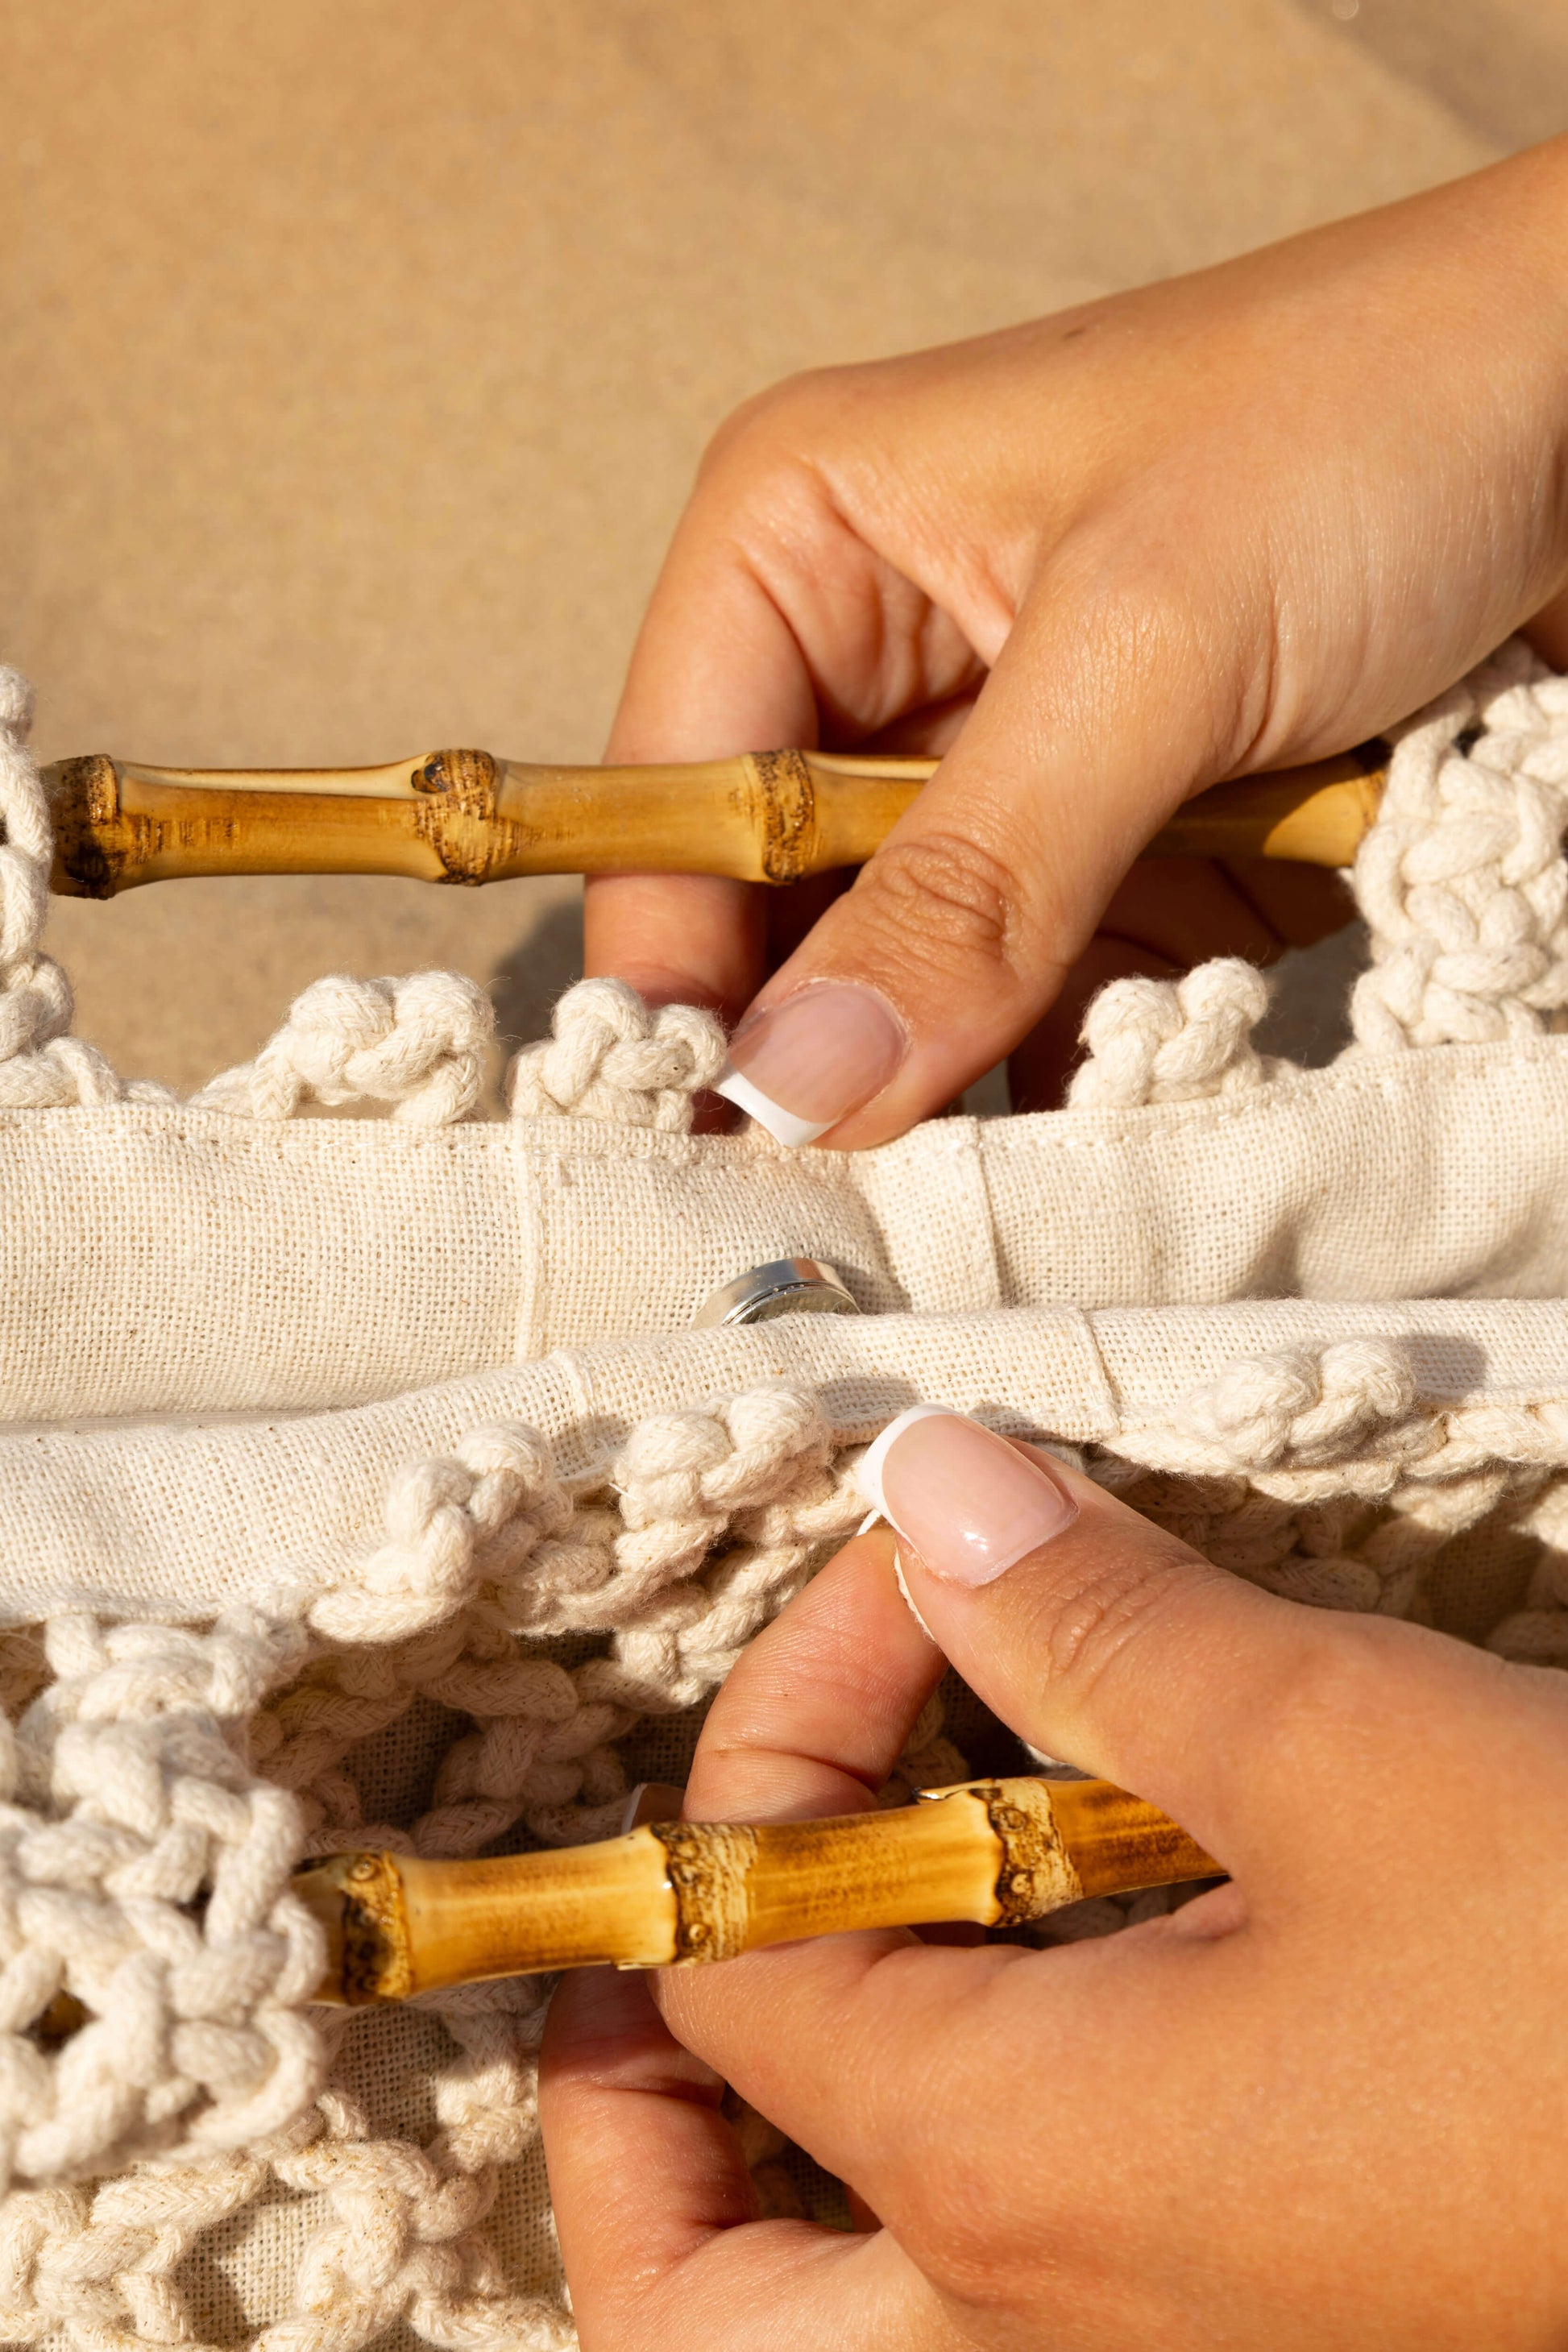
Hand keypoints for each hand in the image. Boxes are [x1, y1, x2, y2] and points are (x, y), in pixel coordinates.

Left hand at [540, 1411, 1567, 2347]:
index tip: (914, 1581)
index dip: (778, 1728)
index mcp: (1010, 2181)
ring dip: (778, 2161)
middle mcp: (1042, 2332)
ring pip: (837, 2333)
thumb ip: (1094, 1625)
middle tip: (689, 1922)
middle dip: (636, 2110)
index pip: (733, 1952)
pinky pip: (1016, 2290)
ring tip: (855, 1940)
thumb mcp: (1342, 1749)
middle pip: (691, 2293)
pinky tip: (1064, 1970)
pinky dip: (961, 2137)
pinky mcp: (1267, 2328)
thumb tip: (922, 1492)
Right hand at [587, 136, 1567, 1138]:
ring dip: (950, 1098)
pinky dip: (1071, 1087)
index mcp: (802, 546)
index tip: (716, 1171)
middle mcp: (872, 668)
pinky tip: (1082, 1176)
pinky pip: (1044, 1008)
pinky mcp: (1115, 855)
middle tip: (839, 1240)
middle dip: (821, 1068)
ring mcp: (998, 776)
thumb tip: (795, 1087)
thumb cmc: (1373, 415)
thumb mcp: (1149, 646)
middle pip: (779, 922)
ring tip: (956, 1233)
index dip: (683, 993)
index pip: (675, 812)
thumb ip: (972, 881)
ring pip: (910, 989)